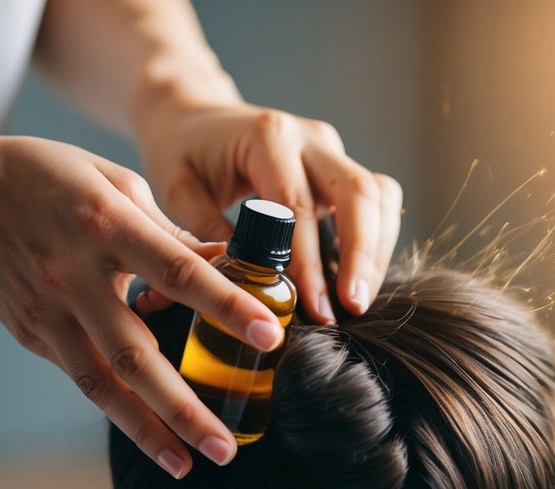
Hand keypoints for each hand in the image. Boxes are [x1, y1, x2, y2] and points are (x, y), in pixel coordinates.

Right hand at [0, 132, 283, 476]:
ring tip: (187, 464)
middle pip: (136, 354)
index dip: (226, 306)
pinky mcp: (29, 333)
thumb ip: (168, 230)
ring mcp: (47, 312)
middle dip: (184, 407)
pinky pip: (80, 376)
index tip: (269, 336)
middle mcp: (74, 276)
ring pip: (101, 384)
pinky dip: (116, 407)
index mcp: (105, 225)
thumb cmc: (47, 176)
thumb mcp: (114, 182)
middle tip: (225, 447)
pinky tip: (150, 433)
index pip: (177, 273)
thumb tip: (225, 265)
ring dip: (146, 430)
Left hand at [136, 103, 403, 323]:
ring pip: (378, 195)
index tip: (315, 308)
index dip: (310, 262)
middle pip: (358, 193)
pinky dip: (376, 239)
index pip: (299, 206)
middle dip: (362, 256)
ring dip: (376, 251)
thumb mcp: (176, 190)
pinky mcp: (339, 166)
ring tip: (358, 300)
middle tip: (353, 307)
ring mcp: (330, 149)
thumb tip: (242, 286)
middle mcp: (309, 137)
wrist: (193, 115)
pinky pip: (376, 199)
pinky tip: (358, 277)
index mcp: (267, 137)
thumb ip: (207, 232)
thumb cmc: (181, 152)